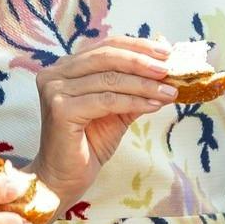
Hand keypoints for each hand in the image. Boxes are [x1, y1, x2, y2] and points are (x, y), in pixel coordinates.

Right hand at [33, 37, 177, 204]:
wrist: (65, 178)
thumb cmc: (90, 143)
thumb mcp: (118, 109)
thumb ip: (135, 87)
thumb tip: (165, 68)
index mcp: (67, 66)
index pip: (106, 46)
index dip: (138, 46)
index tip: (166, 52)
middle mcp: (55, 73)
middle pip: (106, 57)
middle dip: (142, 62)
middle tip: (169, 69)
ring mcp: (55, 90)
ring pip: (109, 79)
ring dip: (144, 85)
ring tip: (169, 91)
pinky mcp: (60, 109)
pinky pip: (106, 100)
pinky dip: (134, 101)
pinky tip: (154, 105)